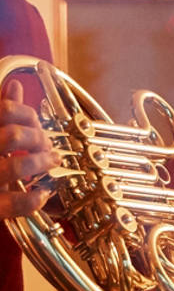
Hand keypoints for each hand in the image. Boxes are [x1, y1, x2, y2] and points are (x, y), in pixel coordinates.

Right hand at [0, 78, 56, 220]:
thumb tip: (14, 86)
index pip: (5, 110)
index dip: (28, 115)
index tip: (36, 124)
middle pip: (14, 135)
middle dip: (39, 139)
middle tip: (48, 145)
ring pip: (17, 165)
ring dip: (41, 163)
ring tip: (51, 162)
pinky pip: (13, 203)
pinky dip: (33, 198)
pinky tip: (41, 193)